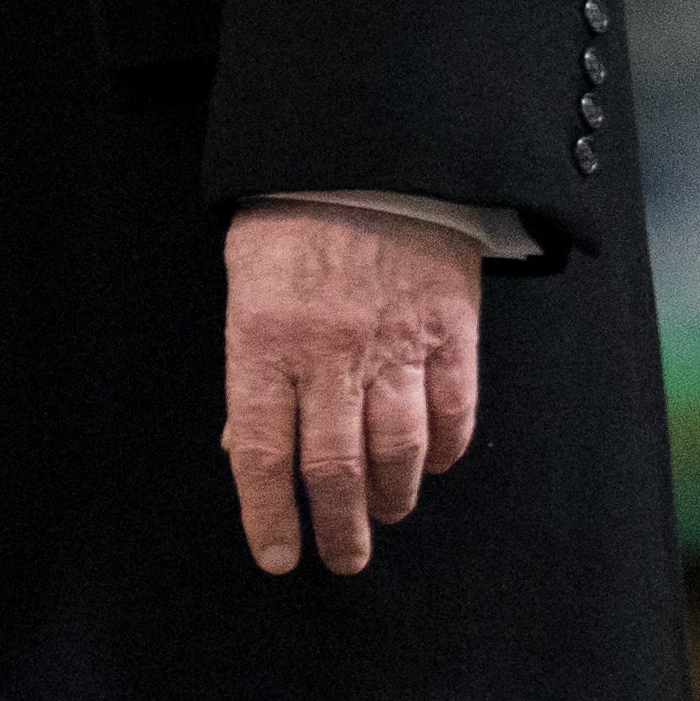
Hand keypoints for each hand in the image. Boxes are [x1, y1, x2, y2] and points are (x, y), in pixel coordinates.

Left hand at [222, 199, 479, 577]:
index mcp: (265, 336)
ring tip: (384, 515)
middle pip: (333, 467)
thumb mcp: (246, 279)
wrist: (369, 143)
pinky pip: (454, 412)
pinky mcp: (451, 328)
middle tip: (341, 557)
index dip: (269, 514)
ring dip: (391, 497)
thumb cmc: (293, 211)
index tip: (278, 556)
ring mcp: (396, 341)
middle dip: (337, 527)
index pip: (261, 450)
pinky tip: (433, 464)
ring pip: (398, 451)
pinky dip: (445, 451)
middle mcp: (330, 351)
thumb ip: (250, 364)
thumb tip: (245, 445)